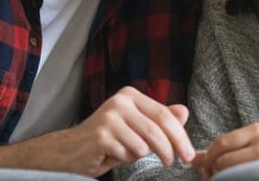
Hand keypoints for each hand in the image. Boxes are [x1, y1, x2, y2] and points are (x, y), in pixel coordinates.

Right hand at [0, 86, 193, 177]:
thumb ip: (159, 119)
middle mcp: (120, 100)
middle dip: (172, 149)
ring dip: (142, 156)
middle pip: (158, 128)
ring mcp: (110, 115)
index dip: (180, 135)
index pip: (165, 115)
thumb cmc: (106, 141)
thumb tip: (184, 112)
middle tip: (176, 163)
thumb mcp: (136, 129)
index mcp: (131, 95)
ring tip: (130, 155)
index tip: (189, 153)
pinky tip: (113, 155)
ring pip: (145, 143)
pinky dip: (126, 159)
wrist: (69, 152)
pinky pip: (129, 152)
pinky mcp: (101, 133)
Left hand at [193, 122, 258, 178]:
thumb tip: (192, 158)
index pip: (221, 143)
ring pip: (226, 172)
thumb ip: (223, 152)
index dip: (209, 159)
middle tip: (214, 179)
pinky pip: (235, 180)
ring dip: (220, 180)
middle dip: (212, 172)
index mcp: (258, 130)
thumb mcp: (250, 152)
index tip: (208, 171)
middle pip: (221, 159)